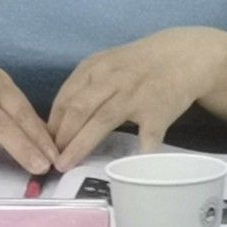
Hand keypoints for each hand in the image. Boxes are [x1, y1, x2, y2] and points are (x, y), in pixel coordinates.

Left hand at [48, 27, 226, 169]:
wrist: (184, 55)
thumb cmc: (138, 65)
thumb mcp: (107, 64)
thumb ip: (85, 87)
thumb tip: (56, 123)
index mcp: (96, 68)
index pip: (66, 97)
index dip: (52, 123)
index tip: (43, 144)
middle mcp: (113, 79)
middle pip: (79, 109)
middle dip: (61, 136)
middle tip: (50, 159)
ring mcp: (136, 95)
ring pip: (103, 121)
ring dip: (81, 145)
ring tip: (67, 164)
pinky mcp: (159, 111)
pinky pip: (147, 136)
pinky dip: (137, 154)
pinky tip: (124, 170)